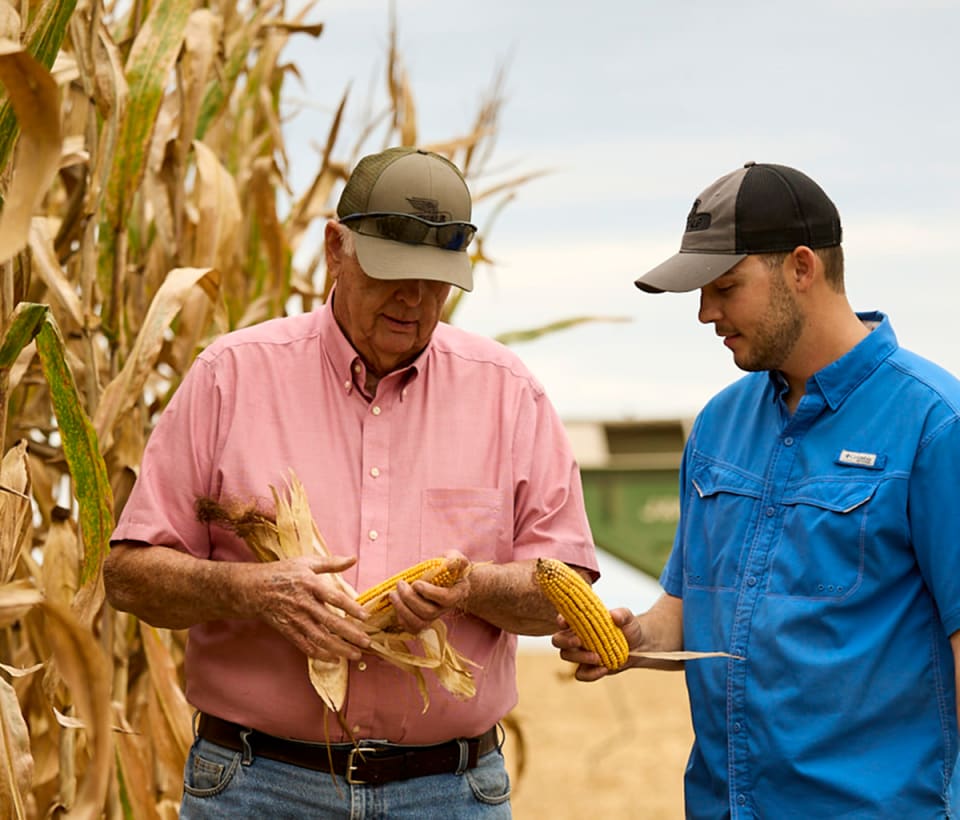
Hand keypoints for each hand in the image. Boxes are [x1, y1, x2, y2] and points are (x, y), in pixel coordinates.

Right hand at [250, 554, 371, 662]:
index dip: (351, 607)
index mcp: (310, 584)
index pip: (335, 598)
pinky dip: (319, 655)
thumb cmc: (283, 572)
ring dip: (339, 648)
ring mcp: (295, 619)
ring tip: (355, 654)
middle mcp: (304, 603)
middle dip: (350, 634)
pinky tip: (334, 659)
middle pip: (330, 622)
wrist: (254, 588)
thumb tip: (353, 559)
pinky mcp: (288, 630)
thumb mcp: (306, 562)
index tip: (366, 616)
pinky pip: (305, 645)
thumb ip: (331, 562)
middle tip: (367, 642)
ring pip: (319, 638)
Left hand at [389, 550, 470, 633]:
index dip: (430, 593)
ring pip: (419, 623)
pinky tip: (396, 604)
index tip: (416, 583)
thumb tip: (452, 563)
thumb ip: (456, 559)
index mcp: (457, 593)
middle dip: (410, 599)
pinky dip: (401, 619)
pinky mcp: (424, 621)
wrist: (444, 577)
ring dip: (403, 609)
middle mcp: (446, 608)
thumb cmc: (448, 565)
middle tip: (400, 584)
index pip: (446, 599)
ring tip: (393, 594)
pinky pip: (412, 628)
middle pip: (429, 612)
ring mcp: (435, 617)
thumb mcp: (454, 557)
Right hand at [553, 607, 639, 680]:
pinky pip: (580, 674)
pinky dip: (590, 674)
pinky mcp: (588, 668)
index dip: (561, 621)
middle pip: (558, 640)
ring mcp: (580, 653)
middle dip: (565, 641)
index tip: (566, 623)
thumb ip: (622, 614)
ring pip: (566, 656)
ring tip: (598, 657)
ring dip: (580, 657)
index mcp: (580, 621)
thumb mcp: (628, 618)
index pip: (563, 619)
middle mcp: (576, 637)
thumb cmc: (628, 627)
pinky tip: (604, 669)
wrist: (637, 647)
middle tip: (579, 641)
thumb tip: (614, 616)